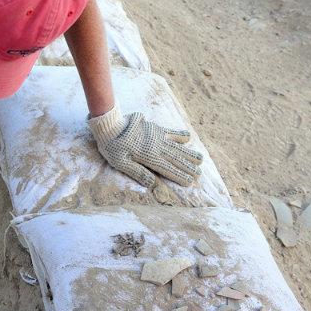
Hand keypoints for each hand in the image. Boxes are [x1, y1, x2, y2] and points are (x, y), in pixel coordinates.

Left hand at [88, 105, 203, 187]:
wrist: (110, 125)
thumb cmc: (113, 147)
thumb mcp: (121, 164)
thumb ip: (139, 173)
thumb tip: (154, 185)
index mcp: (149, 158)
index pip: (169, 169)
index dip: (180, 176)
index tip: (190, 182)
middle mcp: (157, 147)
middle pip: (177, 159)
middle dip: (189, 167)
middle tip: (199, 174)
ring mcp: (158, 137)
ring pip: (178, 147)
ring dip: (189, 153)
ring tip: (200, 159)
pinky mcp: (155, 128)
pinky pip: (171, 132)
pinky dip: (180, 135)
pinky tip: (188, 138)